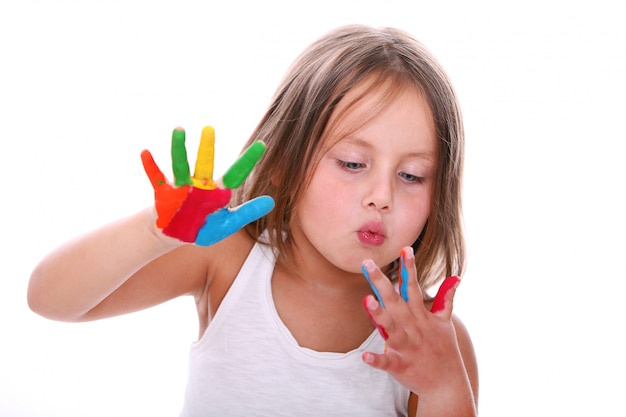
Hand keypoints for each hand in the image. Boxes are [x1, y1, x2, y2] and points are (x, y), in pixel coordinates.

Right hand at [141, 126, 273, 244]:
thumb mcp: (227, 223)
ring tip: (179, 130)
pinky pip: (156, 177)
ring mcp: (181, 187)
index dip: (248, 160)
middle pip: (205, 164)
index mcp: (218, 191)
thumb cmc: (203, 226)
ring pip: (180, 165)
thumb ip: (247, 212)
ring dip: (179, 149)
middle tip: (210, 129)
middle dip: (207, 148)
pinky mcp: (164, 193)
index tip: (262, 145)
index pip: (237, 173)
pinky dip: (150, 166)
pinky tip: (145, 152)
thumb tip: (272, 201)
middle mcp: (201, 184)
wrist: (176, 234)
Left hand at [361, 247, 465, 396]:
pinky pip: (387, 362)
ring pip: (390, 328)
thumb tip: (456, 278)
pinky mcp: (400, 366)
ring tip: (365, 301)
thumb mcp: (446, 323)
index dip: (409, 268)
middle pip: (395, 301)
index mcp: (421, 316)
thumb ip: (447, 299)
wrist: (448, 386)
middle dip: (381, 282)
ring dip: (378, 315)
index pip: (413, 287)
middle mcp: (413, 328)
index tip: (404, 248)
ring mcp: (407, 347)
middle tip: (366, 263)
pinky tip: (366, 357)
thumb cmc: (444, 351)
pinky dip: (377, 360)